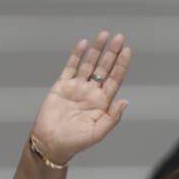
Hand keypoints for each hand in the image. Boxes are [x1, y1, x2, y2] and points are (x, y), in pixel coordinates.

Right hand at [27, 32, 132, 165]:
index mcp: (102, 103)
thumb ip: (113, 117)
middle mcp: (91, 93)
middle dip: (111, 53)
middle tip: (119, 37)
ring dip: (96, 50)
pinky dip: (77, 55)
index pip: (115, 80)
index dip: (121, 65)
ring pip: (88, 64)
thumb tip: (126, 101)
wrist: (50, 143)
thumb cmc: (75, 142)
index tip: (127, 50)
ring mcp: (76, 88)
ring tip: (104, 35)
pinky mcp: (62, 86)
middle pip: (104, 68)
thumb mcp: (98, 132)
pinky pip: (70, 67)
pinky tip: (84, 44)